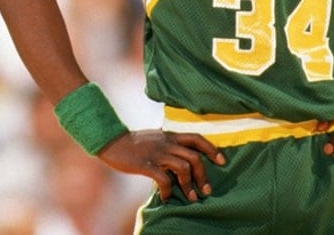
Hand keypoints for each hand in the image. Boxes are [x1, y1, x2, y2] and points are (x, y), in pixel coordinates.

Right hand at [97, 129, 225, 202]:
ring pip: (183, 167)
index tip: (222, 161)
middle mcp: (167, 143)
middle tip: (206, 190)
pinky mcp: (146, 165)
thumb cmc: (134, 144)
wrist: (111, 142)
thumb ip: (169, 144)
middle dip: (203, 175)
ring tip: (191, 197)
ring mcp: (157, 154)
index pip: (197, 138)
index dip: (212, 149)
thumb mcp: (155, 139)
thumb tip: (183, 159)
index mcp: (170, 136)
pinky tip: (166, 198)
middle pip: (194, 157)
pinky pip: (163, 179)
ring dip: (189, 185)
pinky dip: (168, 191)